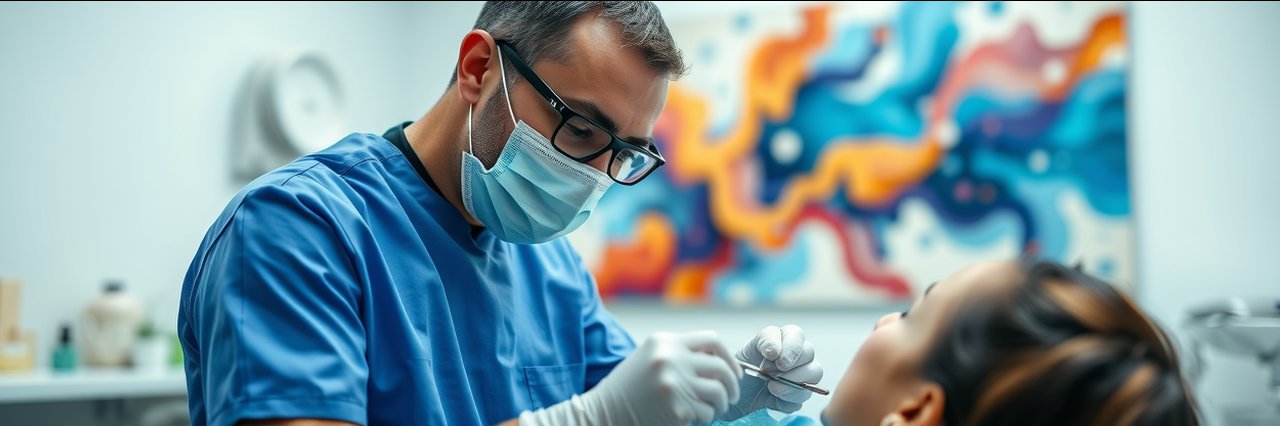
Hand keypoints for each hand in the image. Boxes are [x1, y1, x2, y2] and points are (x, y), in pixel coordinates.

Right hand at [518, 330, 741, 425]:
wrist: (603, 414)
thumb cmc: (629, 388)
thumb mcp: (650, 358)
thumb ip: (679, 353)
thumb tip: (719, 361)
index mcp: (665, 342)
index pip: (712, 340)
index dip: (728, 357)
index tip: (732, 372)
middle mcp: (670, 358)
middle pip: (720, 367)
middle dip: (731, 385)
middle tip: (730, 396)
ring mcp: (674, 384)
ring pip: (718, 392)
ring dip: (721, 403)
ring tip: (714, 409)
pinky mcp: (676, 409)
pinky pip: (706, 412)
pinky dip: (705, 417)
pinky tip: (694, 418)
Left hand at [721, 325, 823, 419]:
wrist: (737, 391)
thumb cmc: (742, 367)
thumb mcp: (745, 349)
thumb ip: (761, 344)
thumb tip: (774, 352)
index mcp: (784, 338)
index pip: (796, 334)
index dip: (788, 345)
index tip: (771, 355)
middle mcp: (797, 355)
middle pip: (809, 352)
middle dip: (790, 362)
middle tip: (769, 372)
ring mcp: (802, 375)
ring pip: (815, 372)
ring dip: (793, 380)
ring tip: (771, 386)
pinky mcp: (800, 394)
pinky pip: (804, 395)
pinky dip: (789, 397)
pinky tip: (774, 397)